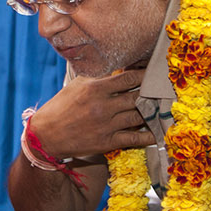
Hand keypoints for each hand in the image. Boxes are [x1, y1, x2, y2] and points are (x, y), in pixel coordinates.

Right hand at [29, 69, 151, 159]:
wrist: (46, 135)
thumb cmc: (61, 107)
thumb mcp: (76, 85)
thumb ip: (97, 77)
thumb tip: (117, 68)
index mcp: (95, 88)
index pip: (129, 78)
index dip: (145, 75)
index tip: (155, 73)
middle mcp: (103, 106)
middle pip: (137, 97)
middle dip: (152, 93)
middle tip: (164, 90)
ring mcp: (107, 125)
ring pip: (138, 117)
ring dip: (152, 112)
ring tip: (162, 108)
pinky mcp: (108, 142)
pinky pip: (134, 139)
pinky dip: (148, 136)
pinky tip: (158, 132)